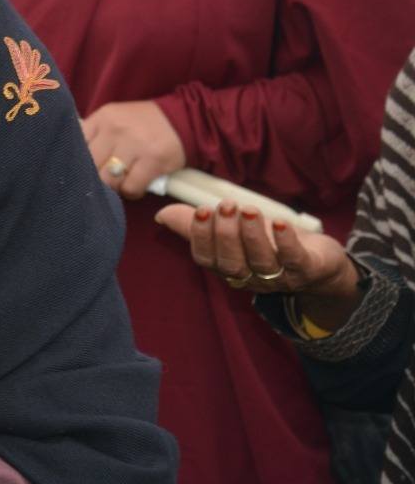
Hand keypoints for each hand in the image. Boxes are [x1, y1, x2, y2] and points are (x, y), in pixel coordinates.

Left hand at [81, 100, 186, 198]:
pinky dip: (131, 191)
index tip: (79, 170)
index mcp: (103, 117)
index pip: (76, 144)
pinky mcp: (153, 160)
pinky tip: (136, 185)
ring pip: (108, 179)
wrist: (185, 119)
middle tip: (102, 180)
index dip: (76, 161)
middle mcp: (116, 129)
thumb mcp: (115, 119)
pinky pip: (130, 187)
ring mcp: (135, 144)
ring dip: (113, 187)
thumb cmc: (143, 124)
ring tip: (121, 182)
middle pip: (89, 165)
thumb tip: (73, 161)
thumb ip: (94, 135)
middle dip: (93, 177)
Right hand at [155, 200, 362, 328]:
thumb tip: (162, 216)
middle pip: (233, 264)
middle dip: (226, 235)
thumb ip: (197, 225)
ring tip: (247, 210)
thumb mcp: (233, 233)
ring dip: (252, 235)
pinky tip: (279, 223)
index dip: (201, 237)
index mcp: (228, 268)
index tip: (201, 210)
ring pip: (262, 262)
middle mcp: (251, 277)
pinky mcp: (309, 270)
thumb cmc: (271, 244)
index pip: (207, 259)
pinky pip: (296, 261)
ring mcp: (281, 277)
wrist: (321, 266)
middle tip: (226, 206)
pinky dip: (286, 242)